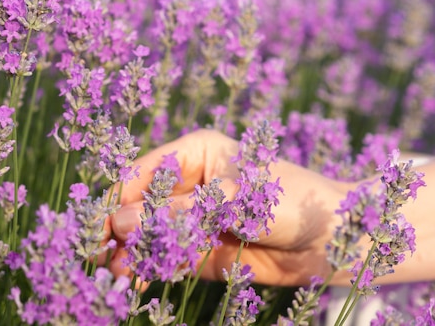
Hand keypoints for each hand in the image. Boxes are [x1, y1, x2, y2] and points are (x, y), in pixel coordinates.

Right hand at [107, 129, 348, 285]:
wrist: (336, 239)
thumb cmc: (290, 201)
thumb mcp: (231, 201)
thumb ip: (176, 214)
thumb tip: (119, 223)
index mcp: (194, 153)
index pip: (142, 174)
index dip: (117, 200)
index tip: (98, 228)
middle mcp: (189, 183)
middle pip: (141, 205)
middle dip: (120, 230)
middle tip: (98, 256)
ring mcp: (194, 218)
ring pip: (151, 234)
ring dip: (132, 252)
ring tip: (116, 273)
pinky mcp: (202, 249)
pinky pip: (169, 257)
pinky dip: (152, 268)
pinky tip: (138, 281)